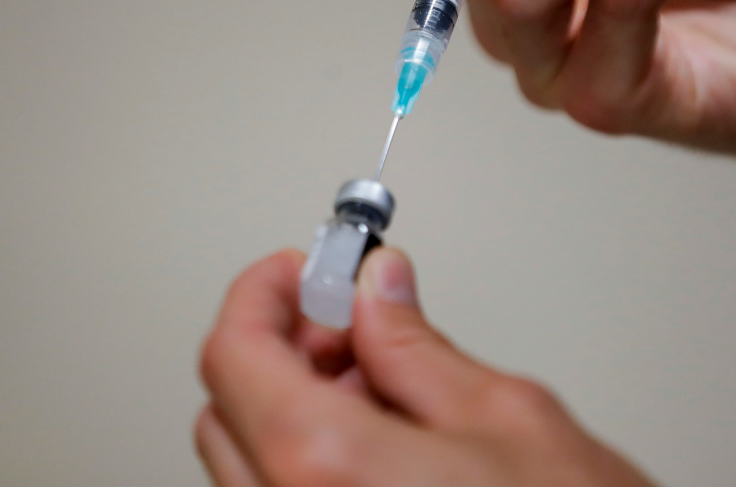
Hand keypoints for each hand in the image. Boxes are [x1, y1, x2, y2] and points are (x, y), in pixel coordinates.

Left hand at [196, 249, 656, 486]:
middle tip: (352, 321)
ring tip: (382, 386)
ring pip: (245, 464)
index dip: (261, 294)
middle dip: (284, 348)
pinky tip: (380, 447)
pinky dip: (306, 461)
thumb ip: (418, 346)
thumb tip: (379, 288)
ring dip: (294, 407)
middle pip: (227, 409)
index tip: (298, 270)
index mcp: (326, 469)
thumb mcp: (508, 417)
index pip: (234, 355)